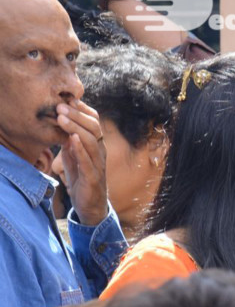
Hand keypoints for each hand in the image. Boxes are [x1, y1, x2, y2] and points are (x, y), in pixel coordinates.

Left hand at [56, 100, 108, 225]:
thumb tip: (62, 124)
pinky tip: (72, 139)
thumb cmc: (82, 180)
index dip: (83, 110)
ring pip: (91, 142)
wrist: (90, 206)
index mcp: (97, 146)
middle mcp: (101, 153)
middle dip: (77, 115)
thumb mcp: (73, 157)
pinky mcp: (93, 178)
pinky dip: (80, 149)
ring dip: (76, 128)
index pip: (94, 123)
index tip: (68, 100)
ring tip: (61, 118)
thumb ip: (69, 142)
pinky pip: (88, 161)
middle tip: (60, 106)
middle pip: (94, 128)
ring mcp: (98, 165)